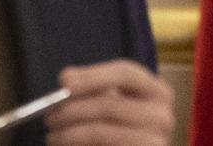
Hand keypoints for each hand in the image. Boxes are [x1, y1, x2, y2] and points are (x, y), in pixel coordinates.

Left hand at [45, 59, 174, 144]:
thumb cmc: (119, 128)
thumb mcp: (111, 104)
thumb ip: (94, 89)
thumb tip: (67, 78)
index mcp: (158, 91)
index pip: (126, 72)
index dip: (93, 75)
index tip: (63, 81)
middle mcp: (163, 115)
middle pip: (110, 104)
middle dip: (73, 109)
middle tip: (49, 115)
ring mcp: (156, 141)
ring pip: (102, 131)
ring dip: (69, 132)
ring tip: (52, 135)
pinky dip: (77, 144)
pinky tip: (65, 143)